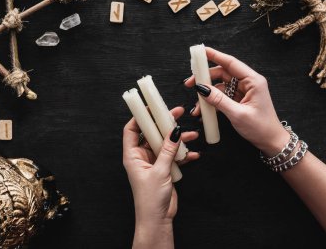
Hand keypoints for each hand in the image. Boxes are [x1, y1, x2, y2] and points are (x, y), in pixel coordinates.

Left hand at [123, 107, 198, 247]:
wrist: (158, 219)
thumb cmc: (150, 199)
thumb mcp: (160, 171)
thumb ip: (168, 150)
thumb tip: (174, 131)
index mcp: (132, 156)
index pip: (132, 130)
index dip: (140, 117)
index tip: (151, 107)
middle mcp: (141, 157)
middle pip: (152, 134)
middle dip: (165, 124)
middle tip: (177, 114)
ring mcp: (153, 163)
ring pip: (165, 144)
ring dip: (177, 140)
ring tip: (192, 134)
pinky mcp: (163, 169)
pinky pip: (172, 157)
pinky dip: (182, 155)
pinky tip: (194, 154)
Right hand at [185, 47, 288, 155]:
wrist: (270, 142)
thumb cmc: (261, 128)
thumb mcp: (237, 114)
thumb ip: (219, 100)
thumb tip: (202, 89)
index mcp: (253, 81)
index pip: (231, 63)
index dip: (215, 56)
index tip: (200, 51)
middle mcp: (248, 83)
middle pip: (223, 74)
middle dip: (205, 78)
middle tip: (190, 84)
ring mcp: (243, 92)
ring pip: (220, 86)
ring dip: (207, 93)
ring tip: (196, 104)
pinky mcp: (239, 101)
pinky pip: (222, 96)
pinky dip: (212, 102)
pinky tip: (203, 110)